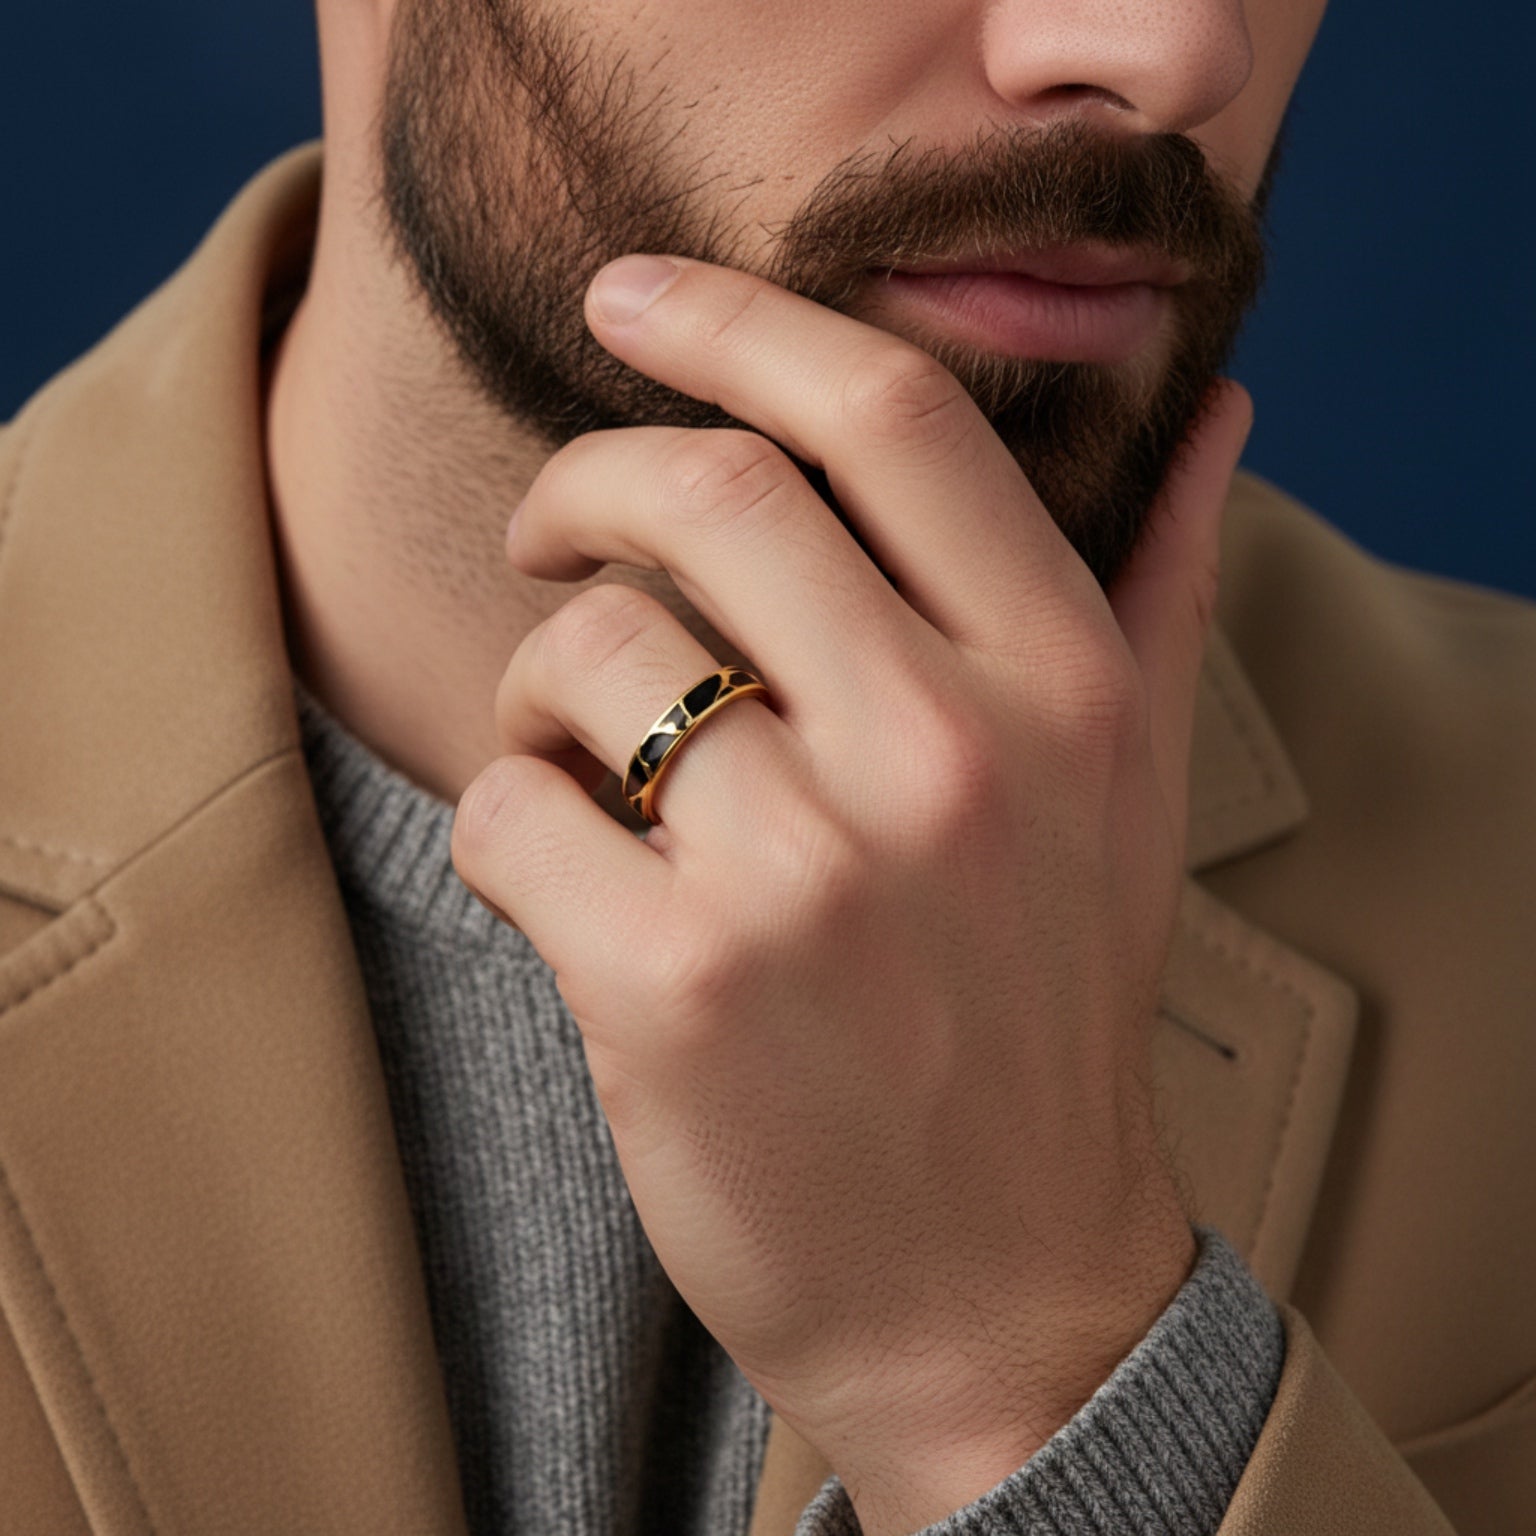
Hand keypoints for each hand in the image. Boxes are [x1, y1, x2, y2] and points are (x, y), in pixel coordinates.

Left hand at [451, 254, 1252, 1534]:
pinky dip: (506, 819)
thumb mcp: (1134, 799)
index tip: (629, 298)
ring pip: (583, 651)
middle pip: (702, 490)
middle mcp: (947, 755)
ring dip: (545, 685)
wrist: (997, 1289)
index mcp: (1062, 686)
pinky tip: (569, 876)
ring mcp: (807, 871)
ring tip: (584, 757)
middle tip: (551, 531)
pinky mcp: (674, 987)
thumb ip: (1160, 591)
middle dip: (582, 483)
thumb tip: (1216, 411)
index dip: (740, 317)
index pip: (891, 415)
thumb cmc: (1041, 1021)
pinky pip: (510, 806)